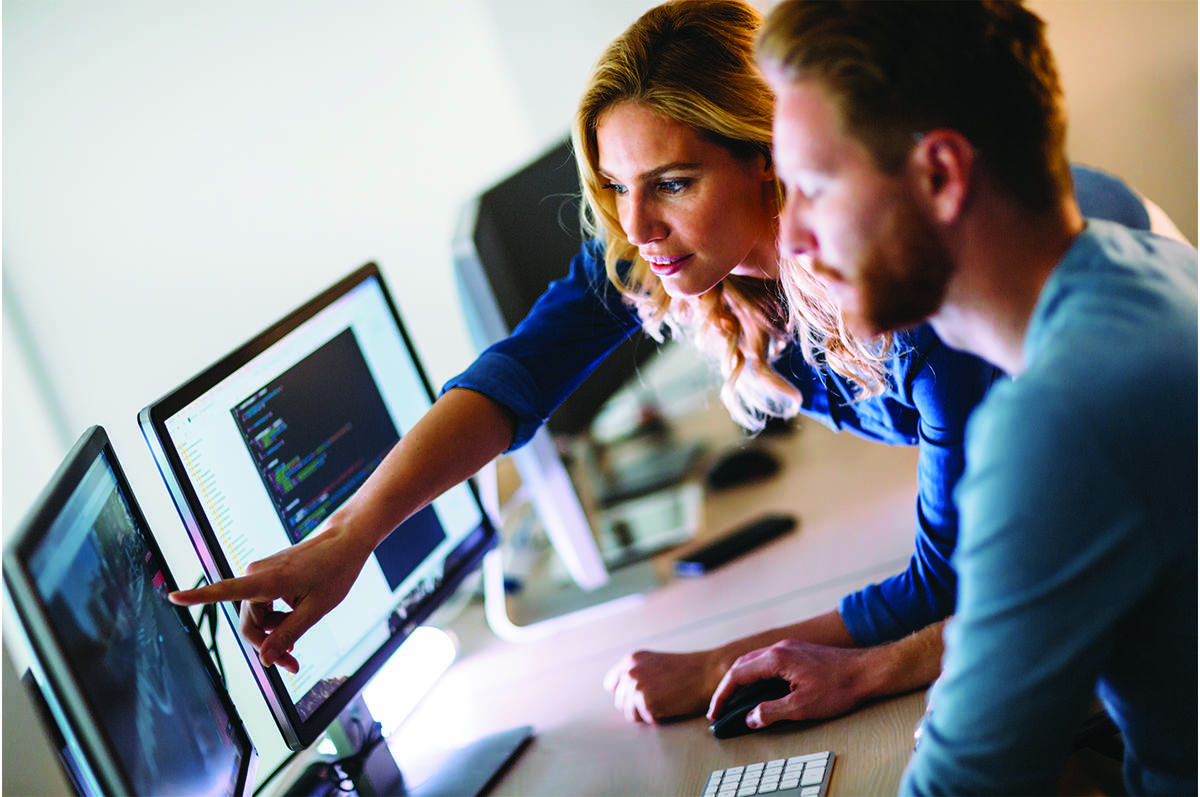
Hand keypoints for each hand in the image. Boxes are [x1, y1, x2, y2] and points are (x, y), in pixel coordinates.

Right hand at [168, 522, 370, 673]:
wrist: (344, 541)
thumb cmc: (335, 572)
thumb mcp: (317, 609)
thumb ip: (289, 634)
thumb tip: (265, 660)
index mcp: (268, 580)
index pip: (225, 590)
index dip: (198, 597)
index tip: (172, 596)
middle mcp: (258, 574)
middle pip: (249, 622)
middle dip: (266, 645)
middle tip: (292, 665)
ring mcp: (261, 573)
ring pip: (257, 616)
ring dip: (274, 633)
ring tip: (298, 645)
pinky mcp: (267, 575)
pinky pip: (264, 605)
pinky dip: (277, 619)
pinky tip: (295, 620)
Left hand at [603, 649, 726, 723]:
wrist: (708, 673)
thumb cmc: (686, 670)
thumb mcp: (655, 663)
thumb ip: (636, 673)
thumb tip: (618, 692)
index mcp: (631, 660)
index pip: (612, 684)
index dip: (624, 693)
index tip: (638, 696)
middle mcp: (630, 672)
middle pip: (621, 701)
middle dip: (636, 705)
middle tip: (659, 699)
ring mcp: (637, 688)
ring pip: (630, 714)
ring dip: (646, 713)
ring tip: (665, 703)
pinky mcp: (647, 703)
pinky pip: (645, 721)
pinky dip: (658, 718)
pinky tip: (670, 706)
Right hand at [707, 640, 872, 728]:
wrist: (868, 671)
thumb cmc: (839, 687)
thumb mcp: (802, 707)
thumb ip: (772, 712)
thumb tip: (751, 718)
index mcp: (776, 659)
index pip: (737, 675)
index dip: (722, 695)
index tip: (715, 712)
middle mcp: (779, 648)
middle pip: (742, 665)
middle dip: (728, 687)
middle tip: (720, 708)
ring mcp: (790, 648)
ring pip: (755, 661)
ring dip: (741, 679)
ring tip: (735, 699)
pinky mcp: (799, 652)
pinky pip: (768, 661)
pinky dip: (756, 675)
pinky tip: (760, 688)